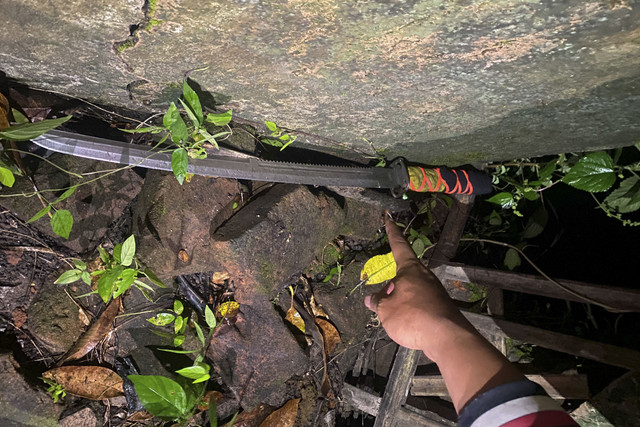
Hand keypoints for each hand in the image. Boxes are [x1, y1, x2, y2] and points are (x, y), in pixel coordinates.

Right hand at [364, 218, 467, 354]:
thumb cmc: (412, 317)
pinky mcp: (440, 307)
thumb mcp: (386, 310)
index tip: (389, 220)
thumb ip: (377, 302)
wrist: (446, 337)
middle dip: (392, 281)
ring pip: (411, 290)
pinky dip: (409, 310)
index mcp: (410, 270)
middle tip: (383, 294)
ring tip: (391, 314)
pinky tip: (405, 322)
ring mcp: (434, 291)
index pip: (399, 245)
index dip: (392, 233)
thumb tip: (370, 298)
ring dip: (400, 298)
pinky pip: (419, 303)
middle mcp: (424, 276)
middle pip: (405, 273)